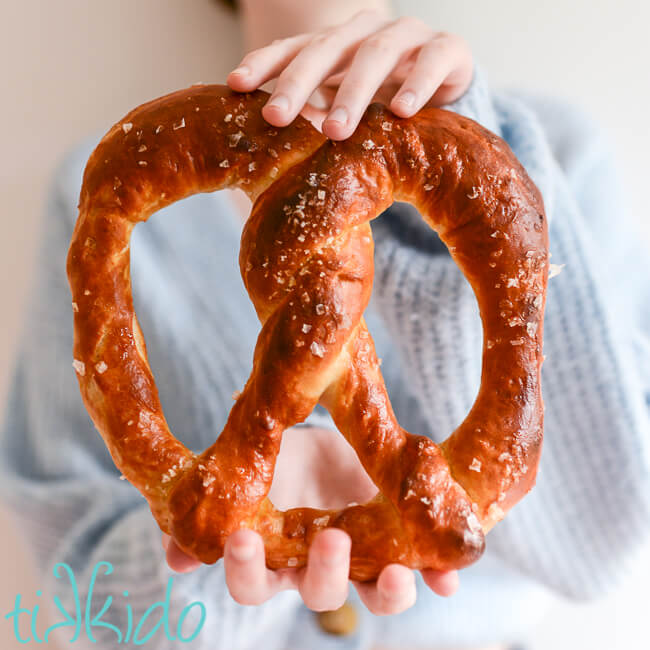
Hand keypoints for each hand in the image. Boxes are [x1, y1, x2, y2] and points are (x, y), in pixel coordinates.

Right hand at [162, 426, 458, 613]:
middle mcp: (319, 567)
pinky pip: (423, 574)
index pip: (254, 580)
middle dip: (324, 574)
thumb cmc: (288, 463)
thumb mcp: (254, 472)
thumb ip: (220, 502)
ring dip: (386, 592)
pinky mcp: (398, 546)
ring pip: (372, 595)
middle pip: (319, 594)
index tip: (240, 538)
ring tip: (397, 575)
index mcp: (278, 553)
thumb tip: (171, 552)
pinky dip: (437, 578)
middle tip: (331, 540)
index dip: (245, 569)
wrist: (335, 450)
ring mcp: (361, 561)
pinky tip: (447, 576)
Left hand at [226, 9, 472, 139]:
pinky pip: (433, 59)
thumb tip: (263, 165)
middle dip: (298, 83)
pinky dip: (418, 82)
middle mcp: (365, 34)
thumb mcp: (344, 112)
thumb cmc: (384, 107)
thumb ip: (313, 121)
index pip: (292, 49)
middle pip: (325, 50)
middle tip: (277, 116)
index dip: (264, 64)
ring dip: (353, 92)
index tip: (236, 85)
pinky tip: (403, 111)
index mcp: (334, 47)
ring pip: (375, 54)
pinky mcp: (447, 48)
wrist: (447, 92)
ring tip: (336, 130)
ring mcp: (407, 37)